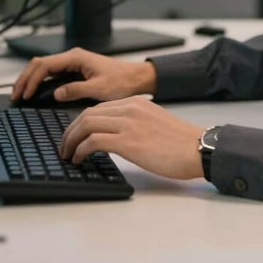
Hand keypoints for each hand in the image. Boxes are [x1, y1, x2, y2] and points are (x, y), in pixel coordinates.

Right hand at [11, 47, 156, 103]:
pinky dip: (41, 81)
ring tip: (21, 94)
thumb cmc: (122, 81)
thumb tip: (56, 93)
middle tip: (15, 95)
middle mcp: (73, 57)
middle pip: (40, 64)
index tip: (24, 95)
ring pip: (44, 68)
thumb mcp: (99, 89)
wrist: (137, 78)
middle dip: (25, 78)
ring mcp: (73, 63)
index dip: (31, 80)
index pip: (45, 65)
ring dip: (31, 79)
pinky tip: (36, 92)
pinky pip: (52, 73)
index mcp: (76, 58)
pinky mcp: (76, 70)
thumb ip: (76, 90)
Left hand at [60, 96, 204, 178]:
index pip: (99, 108)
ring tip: (68, 154)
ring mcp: (129, 124)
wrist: (198, 148)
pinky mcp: (128, 141)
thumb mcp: (155, 122)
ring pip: (86, 125)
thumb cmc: (181, 142)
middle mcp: (131, 109)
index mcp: (137, 103)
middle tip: (64, 146)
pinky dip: (80, 150)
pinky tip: (79, 159)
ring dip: (71, 141)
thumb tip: (117, 135)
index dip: (80, 122)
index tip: (74, 136)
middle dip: (70, 131)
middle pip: (87, 114)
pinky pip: (93, 141)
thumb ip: (136, 122)